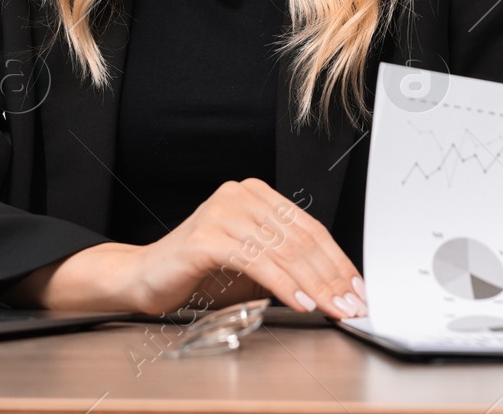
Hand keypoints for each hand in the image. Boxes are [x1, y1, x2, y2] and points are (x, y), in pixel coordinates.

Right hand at [2, 178, 367, 318]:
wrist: (145, 278)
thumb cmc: (200, 274)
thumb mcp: (253, 267)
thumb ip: (288, 266)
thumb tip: (336, 289)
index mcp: (256, 195)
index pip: (309, 227)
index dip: (338, 260)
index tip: (358, 289)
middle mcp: (241, 195)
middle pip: (300, 238)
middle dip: (332, 276)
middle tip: (351, 303)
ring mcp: (223, 211)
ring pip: (283, 249)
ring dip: (315, 284)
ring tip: (333, 307)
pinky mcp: (208, 235)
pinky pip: (257, 261)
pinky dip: (283, 284)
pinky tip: (301, 302)